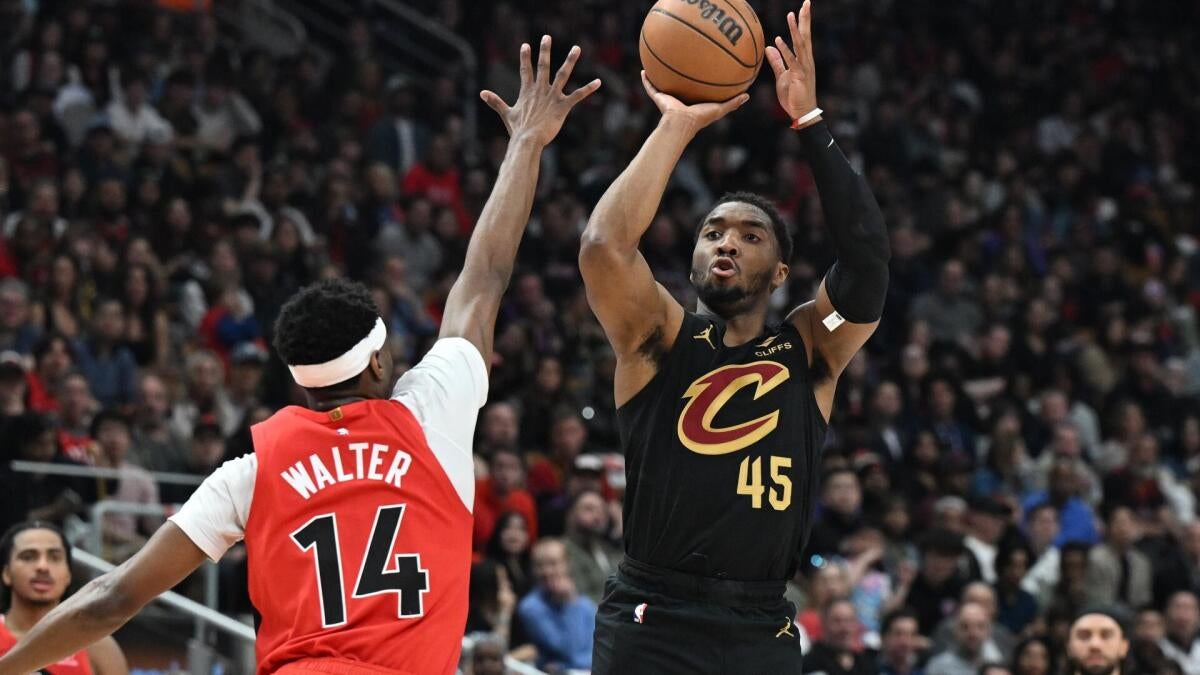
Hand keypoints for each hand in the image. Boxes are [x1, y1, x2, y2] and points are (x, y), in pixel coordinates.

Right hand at [481, 36, 601, 146]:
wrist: (528, 140)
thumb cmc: (518, 130)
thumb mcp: (506, 114)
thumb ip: (496, 102)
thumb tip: (481, 93)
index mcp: (527, 91)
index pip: (526, 70)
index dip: (525, 57)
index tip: (526, 45)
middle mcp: (540, 90)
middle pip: (543, 66)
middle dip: (545, 51)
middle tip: (547, 37)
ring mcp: (552, 96)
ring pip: (563, 74)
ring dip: (570, 61)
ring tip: (577, 48)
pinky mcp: (563, 106)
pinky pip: (578, 95)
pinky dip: (589, 89)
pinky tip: (598, 82)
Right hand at [641, 71, 747, 133]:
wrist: (682, 123)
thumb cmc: (701, 118)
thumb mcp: (720, 109)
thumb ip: (733, 103)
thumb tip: (748, 95)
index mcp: (692, 103)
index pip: (695, 91)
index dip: (697, 82)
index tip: (700, 71)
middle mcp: (679, 100)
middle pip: (678, 85)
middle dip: (678, 76)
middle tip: (680, 62)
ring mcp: (668, 98)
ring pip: (662, 84)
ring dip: (659, 76)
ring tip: (657, 63)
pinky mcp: (659, 98)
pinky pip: (650, 87)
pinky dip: (646, 80)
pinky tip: (643, 70)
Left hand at [766, 1, 819, 124]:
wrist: (801, 113)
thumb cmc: (793, 96)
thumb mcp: (782, 76)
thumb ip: (777, 61)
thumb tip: (769, 46)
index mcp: (803, 59)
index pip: (803, 36)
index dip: (803, 22)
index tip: (803, 7)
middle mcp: (806, 60)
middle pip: (806, 35)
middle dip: (805, 18)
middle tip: (806, 2)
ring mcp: (804, 67)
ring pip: (800, 44)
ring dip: (795, 29)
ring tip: (791, 15)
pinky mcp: (799, 76)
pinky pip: (792, 61)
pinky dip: (785, 50)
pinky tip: (779, 40)